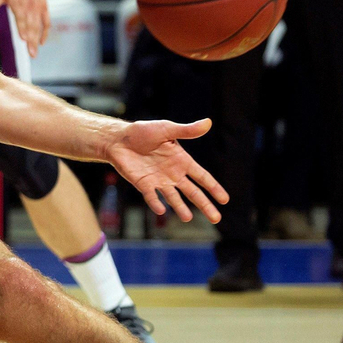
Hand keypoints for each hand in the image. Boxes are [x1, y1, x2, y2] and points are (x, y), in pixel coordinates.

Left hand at [0, 0, 49, 56]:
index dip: (23, 29)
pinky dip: (45, 32)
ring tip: (35, 53)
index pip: (21, 19)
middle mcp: (30, 7)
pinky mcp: (44, 7)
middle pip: (31, 27)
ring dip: (37, 40)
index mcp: (19, 4)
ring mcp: (38, 8)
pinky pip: (46, 22)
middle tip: (31, 55)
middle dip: (31, 41)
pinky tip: (42, 42)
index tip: (24, 40)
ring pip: (39, 26)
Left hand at [103, 118, 226, 222]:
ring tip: (187, 218)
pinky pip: (151, 196)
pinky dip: (156, 203)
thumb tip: (208, 122)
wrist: (118, 139)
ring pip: (173, 198)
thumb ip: (186, 130)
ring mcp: (158, 181)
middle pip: (193, 192)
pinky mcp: (143, 184)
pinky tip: (161, 210)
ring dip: (180, 207)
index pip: (202, 177)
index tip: (225, 200)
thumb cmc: (143, 132)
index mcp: (182, 161)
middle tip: (216, 219)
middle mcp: (173, 174)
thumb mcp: (166, 129)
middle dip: (204, 205)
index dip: (214, 188)